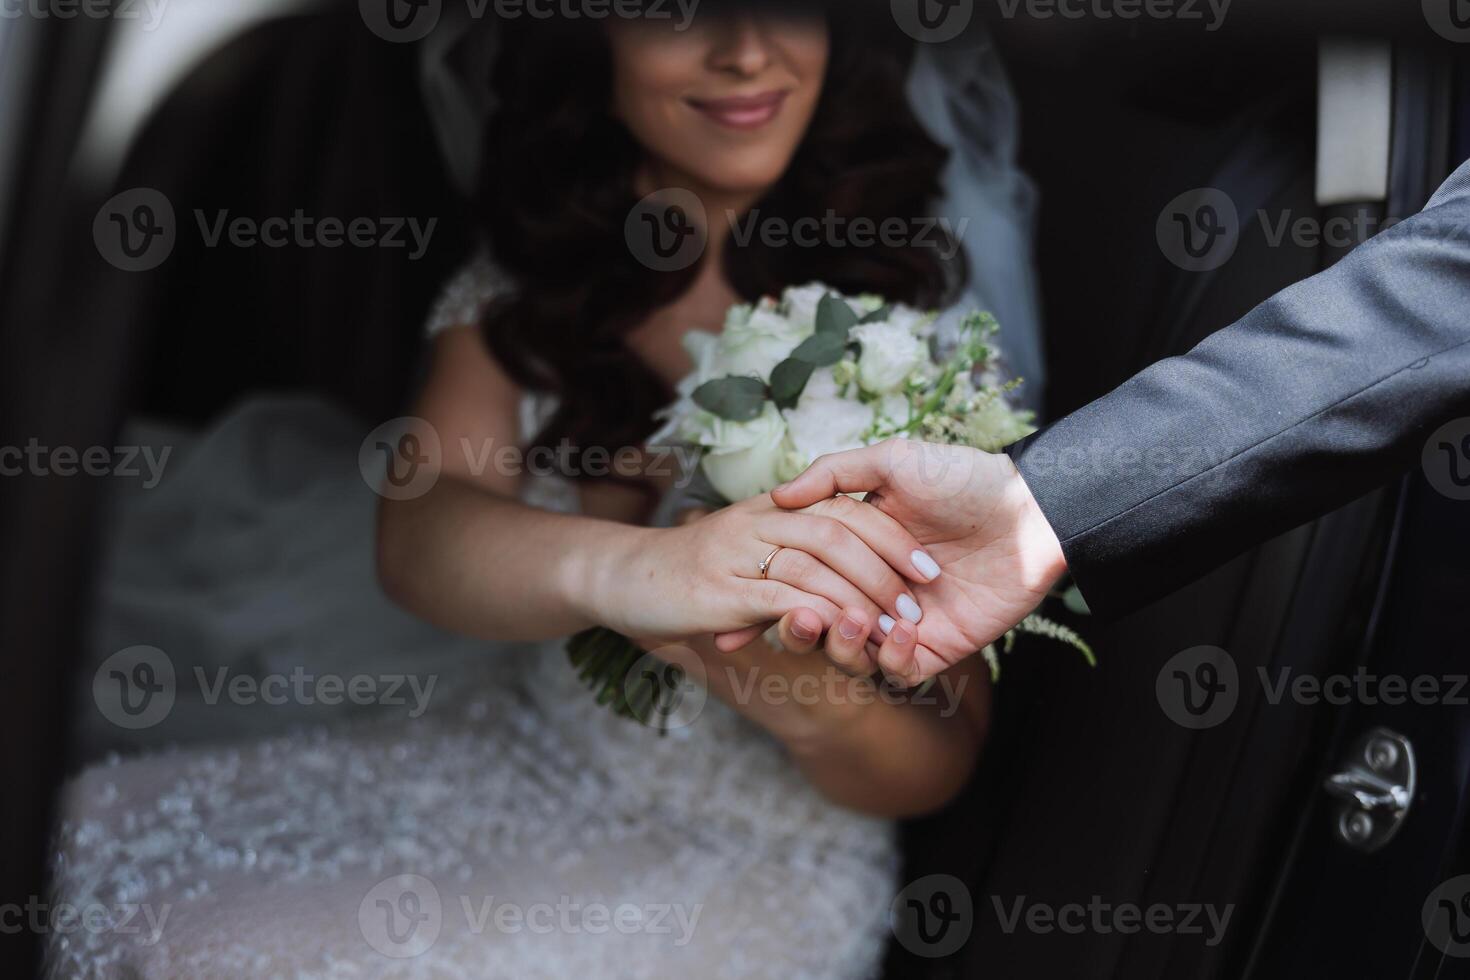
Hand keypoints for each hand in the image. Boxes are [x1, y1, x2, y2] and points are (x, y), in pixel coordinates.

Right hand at [584, 491, 940, 642]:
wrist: (615, 577)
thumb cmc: (679, 567)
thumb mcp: (743, 544)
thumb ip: (789, 539)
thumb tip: (836, 558)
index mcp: (773, 508)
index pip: (845, 507)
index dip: (889, 534)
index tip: (922, 567)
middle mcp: (763, 521)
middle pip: (841, 529)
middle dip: (887, 565)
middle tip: (918, 602)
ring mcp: (742, 553)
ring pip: (819, 562)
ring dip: (863, 597)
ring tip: (894, 628)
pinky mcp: (725, 592)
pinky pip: (788, 599)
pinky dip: (825, 619)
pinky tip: (851, 641)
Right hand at [750, 439, 1067, 683]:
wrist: (1031, 510)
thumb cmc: (965, 478)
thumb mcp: (893, 461)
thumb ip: (833, 473)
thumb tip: (777, 494)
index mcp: (857, 548)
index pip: (803, 577)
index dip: (773, 591)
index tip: (742, 601)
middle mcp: (873, 587)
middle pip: (820, 622)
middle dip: (803, 626)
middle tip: (797, 617)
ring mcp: (902, 621)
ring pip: (853, 653)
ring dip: (846, 643)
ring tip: (856, 620)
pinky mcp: (935, 647)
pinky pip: (898, 671)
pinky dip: (889, 658)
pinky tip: (902, 631)